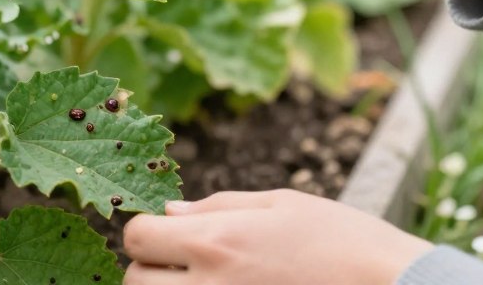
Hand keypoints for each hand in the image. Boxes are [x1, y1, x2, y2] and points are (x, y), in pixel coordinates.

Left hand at [122, 189, 433, 284]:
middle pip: (135, 281)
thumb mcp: (284, 205)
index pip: (137, 236)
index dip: (148, 232)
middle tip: (188, 264)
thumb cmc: (346, 244)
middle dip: (152, 269)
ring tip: (209, 283)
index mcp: (216, 242)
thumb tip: (168, 210)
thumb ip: (219, 206)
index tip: (169, 234)